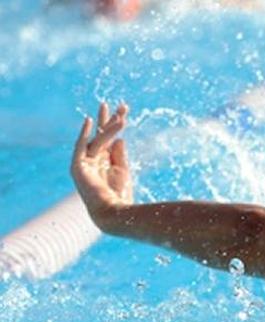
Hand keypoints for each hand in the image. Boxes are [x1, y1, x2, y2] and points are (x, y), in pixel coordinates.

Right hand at [71, 102, 133, 224]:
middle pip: (101, 135)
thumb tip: (120, 138)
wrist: (112, 212)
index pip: (110, 138)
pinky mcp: (78, 167)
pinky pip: (81, 147)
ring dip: (109, 129)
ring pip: (98, 140)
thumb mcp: (122, 170)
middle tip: (118, 104)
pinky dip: (84, 134)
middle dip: (109, 120)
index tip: (124, 110)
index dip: (116, 124)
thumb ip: (119, 154)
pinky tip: (89, 121)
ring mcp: (85, 162)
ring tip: (122, 119)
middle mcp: (94, 159)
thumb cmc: (119, 195)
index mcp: (105, 160)